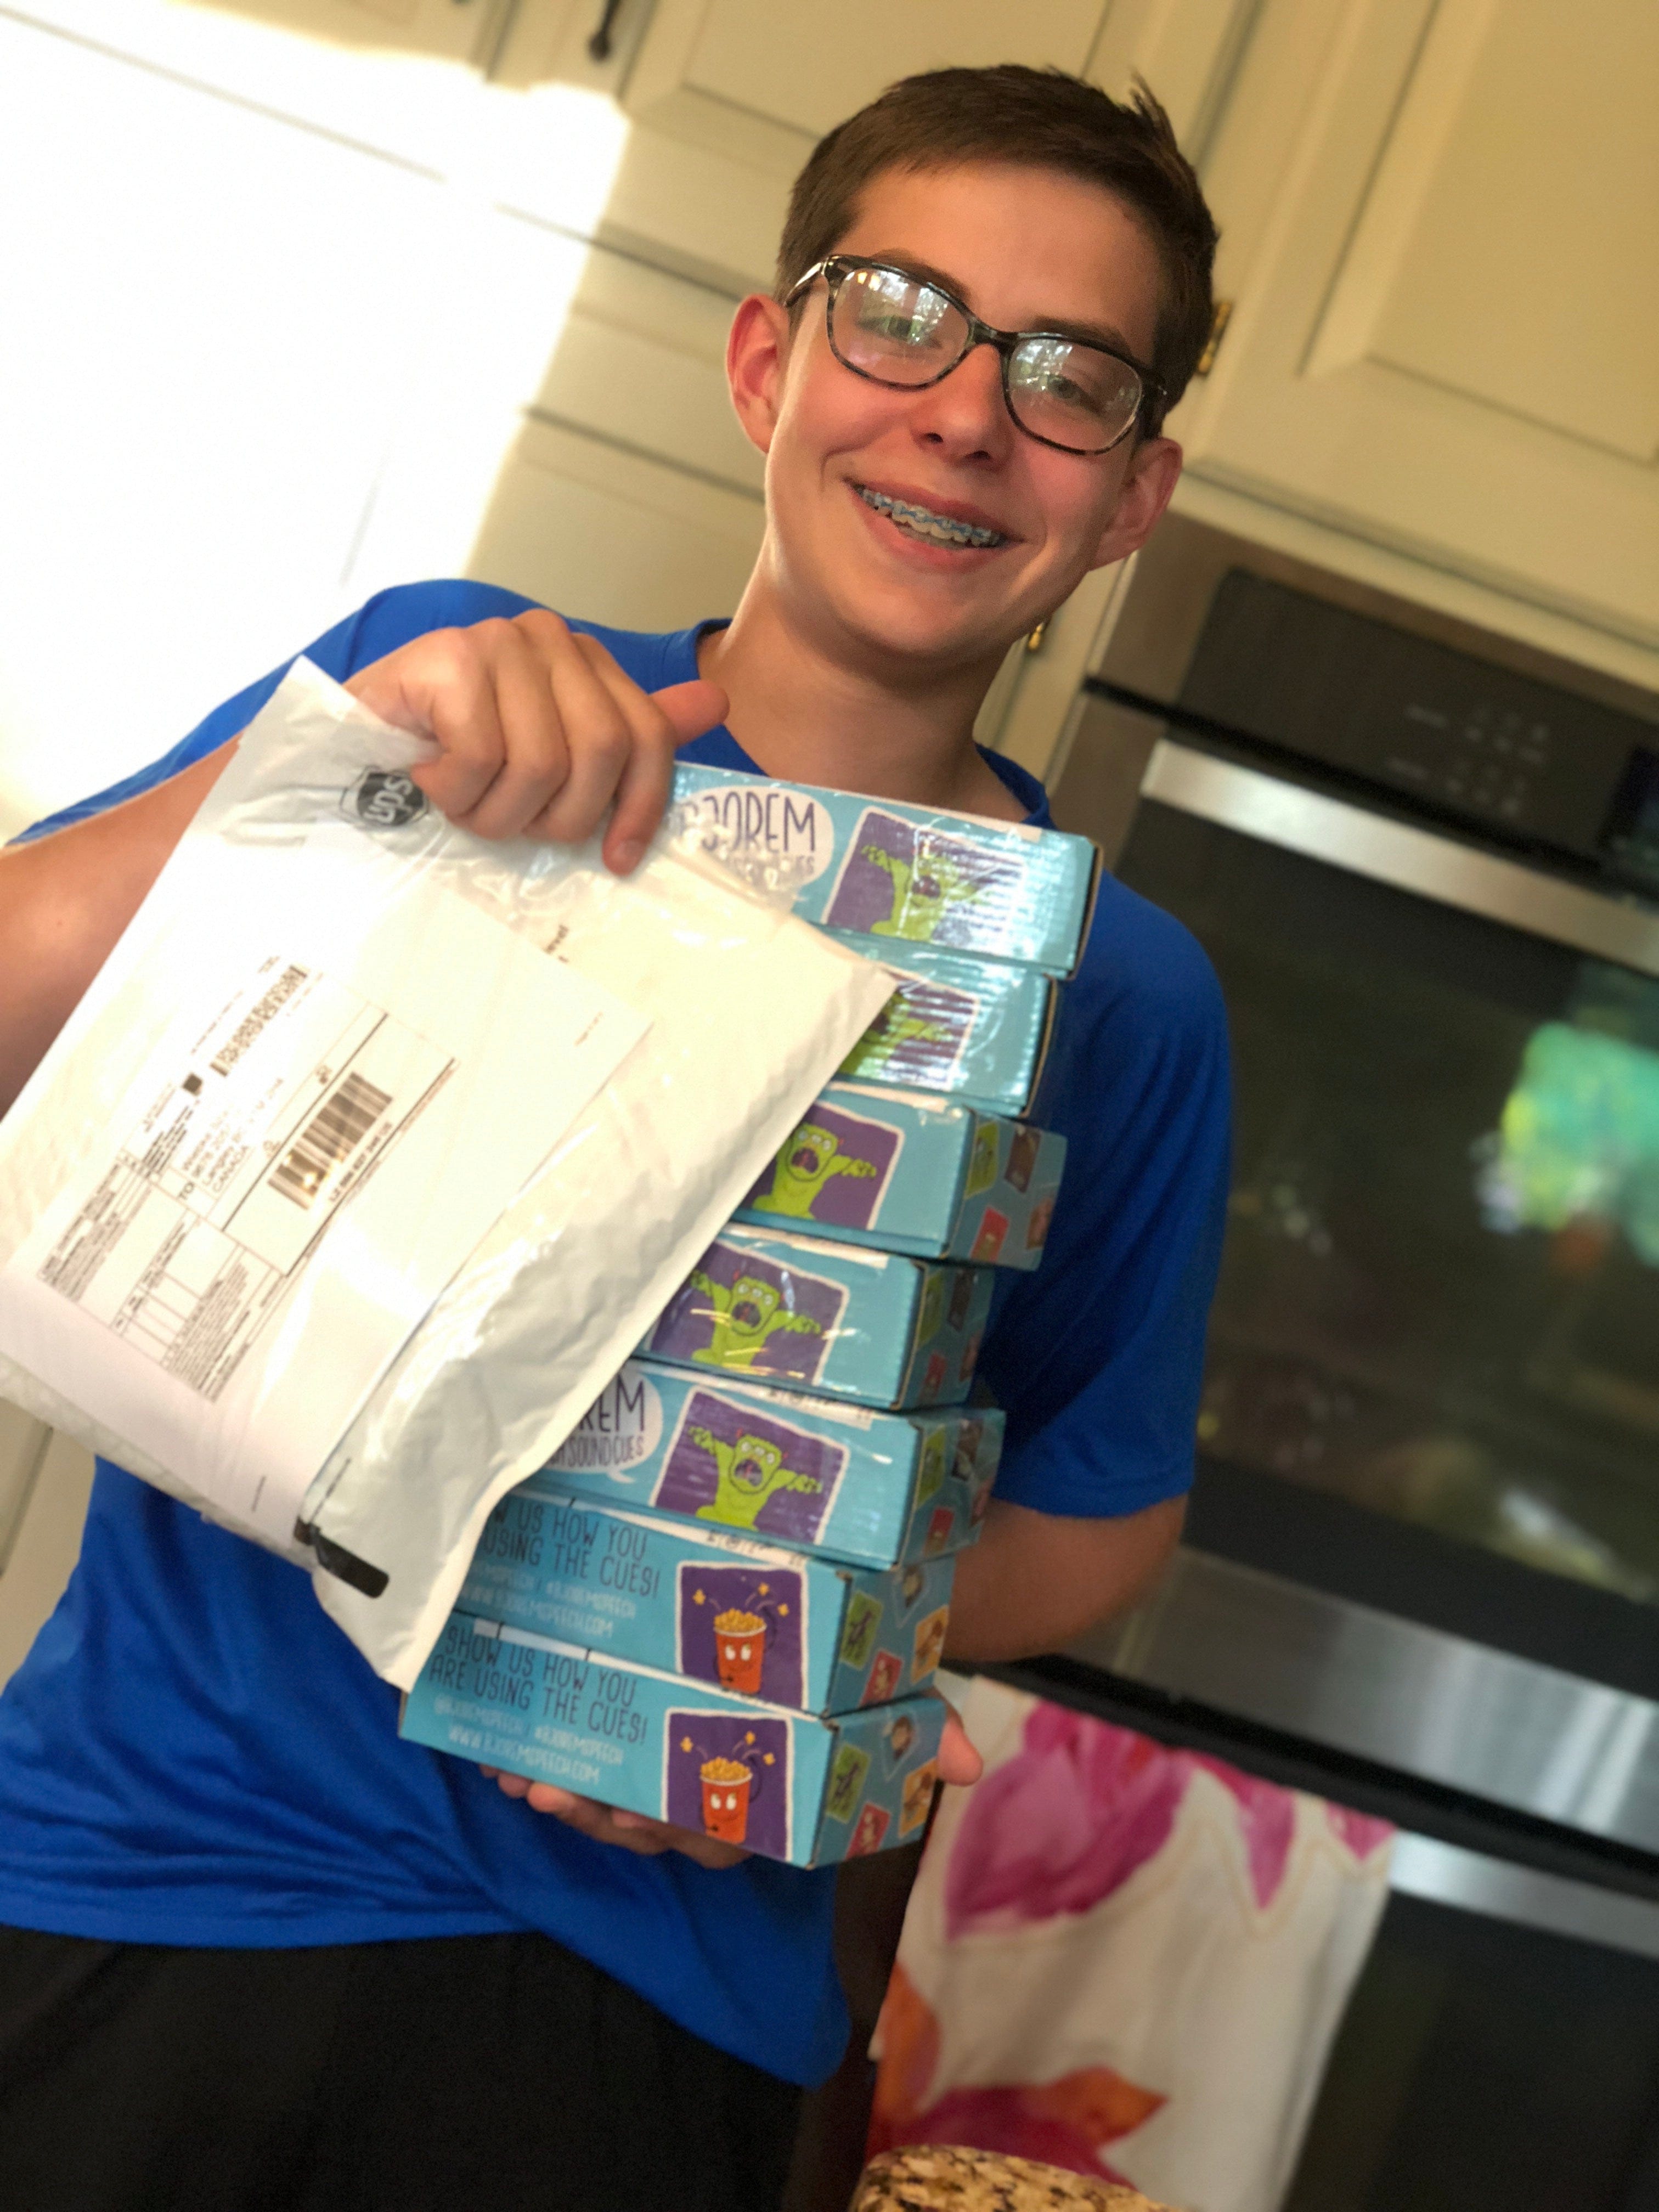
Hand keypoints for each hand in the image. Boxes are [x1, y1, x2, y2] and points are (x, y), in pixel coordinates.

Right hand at [344, 608, 725, 871]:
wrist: (343, 752)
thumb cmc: (452, 757)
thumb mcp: (550, 754)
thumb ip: (632, 731)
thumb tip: (717, 704)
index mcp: (584, 659)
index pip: (647, 735)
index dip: (640, 807)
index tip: (618, 859)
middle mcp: (547, 637)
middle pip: (602, 751)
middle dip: (558, 816)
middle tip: (510, 825)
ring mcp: (496, 640)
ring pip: (540, 764)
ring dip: (495, 811)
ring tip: (460, 802)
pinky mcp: (447, 656)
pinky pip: (482, 757)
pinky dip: (454, 790)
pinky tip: (427, 776)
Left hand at [479, 1707, 981, 1862]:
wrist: (820, 1628)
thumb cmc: (842, 1667)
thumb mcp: (879, 1685)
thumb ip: (919, 1721)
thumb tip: (972, 1762)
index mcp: (764, 1789)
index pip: (722, 1830)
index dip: (673, 1828)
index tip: (632, 1809)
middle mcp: (707, 1792)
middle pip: (651, 1824)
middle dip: (602, 1812)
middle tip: (558, 1790)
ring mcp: (653, 1771)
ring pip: (604, 1804)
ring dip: (560, 1795)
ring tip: (521, 1776)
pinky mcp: (613, 1742)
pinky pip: (570, 1770)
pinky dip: (526, 1763)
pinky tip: (491, 1748)